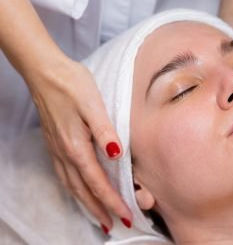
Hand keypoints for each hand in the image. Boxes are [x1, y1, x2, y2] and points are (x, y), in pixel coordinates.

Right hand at [27, 58, 131, 233]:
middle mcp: (65, 153)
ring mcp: (57, 149)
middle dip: (100, 209)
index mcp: (77, 146)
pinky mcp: (55, 142)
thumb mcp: (93, 104)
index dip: (111, 200)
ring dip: (86, 203)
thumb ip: (105, 130)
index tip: (124, 216)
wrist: (45, 71)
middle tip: (113, 224)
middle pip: (83, 190)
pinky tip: (80, 188)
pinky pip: (64, 175)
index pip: (97, 182)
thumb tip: (116, 155)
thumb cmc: (72, 85)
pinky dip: (75, 189)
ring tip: (98, 215)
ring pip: (72, 185)